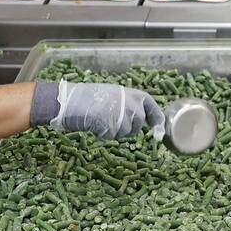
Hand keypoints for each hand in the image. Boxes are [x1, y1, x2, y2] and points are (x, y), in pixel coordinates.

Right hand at [46, 81, 164, 140]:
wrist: (71, 100)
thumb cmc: (90, 97)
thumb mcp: (115, 95)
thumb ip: (130, 104)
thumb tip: (142, 118)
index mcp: (134, 94)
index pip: (153, 108)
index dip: (157, 121)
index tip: (159, 133)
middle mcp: (132, 104)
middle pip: (138, 125)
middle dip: (128, 128)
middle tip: (111, 118)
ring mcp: (123, 116)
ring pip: (125, 133)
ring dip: (114, 131)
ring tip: (101, 118)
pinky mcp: (113, 126)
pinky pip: (112, 136)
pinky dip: (104, 134)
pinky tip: (95, 123)